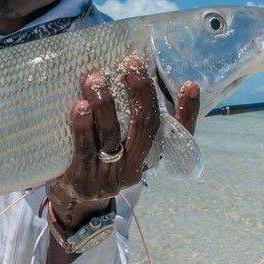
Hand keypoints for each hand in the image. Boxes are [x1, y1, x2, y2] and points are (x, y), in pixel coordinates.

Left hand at [46, 56, 199, 230]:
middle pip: (146, 127)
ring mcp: (109, 176)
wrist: (73, 200)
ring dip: (105, 103)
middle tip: (131, 64)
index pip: (179, 136)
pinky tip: (80, 106)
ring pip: (112, 135)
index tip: (191, 85)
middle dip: (141, 92)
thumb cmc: (99, 158)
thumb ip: (129, 118)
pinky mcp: (84, 180)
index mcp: (150, 156)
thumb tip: (133, 71)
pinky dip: (82, 126)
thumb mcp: (121, 143)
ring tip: (95, 79)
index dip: (188, 113)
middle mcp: (135, 167)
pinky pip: (85, 149)